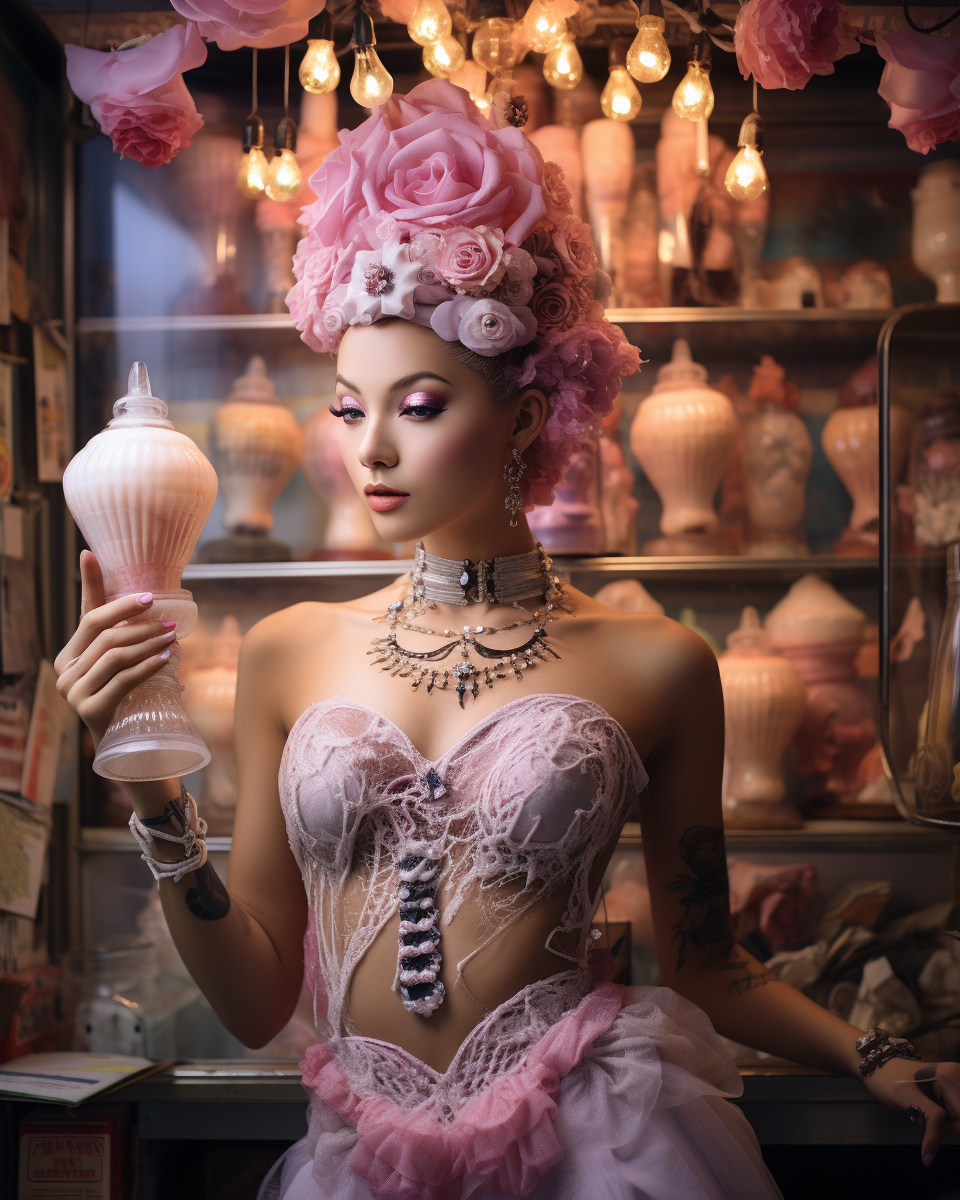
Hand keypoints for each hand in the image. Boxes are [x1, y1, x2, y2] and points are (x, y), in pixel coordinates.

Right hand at [54, 551, 177, 744]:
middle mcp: (64, 674)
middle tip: (170, 623)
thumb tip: (125, 581)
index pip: (91, 618)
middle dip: (142, 626)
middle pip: (106, 637)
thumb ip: (117, 627)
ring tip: (171, 638)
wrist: (123, 742)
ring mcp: (74, 693)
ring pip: (115, 657)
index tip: (149, 596)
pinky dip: (146, 667)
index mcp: (67, 657)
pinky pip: (123, 680)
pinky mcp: (90, 710)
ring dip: (148, 644)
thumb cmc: (122, 694)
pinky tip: (165, 659)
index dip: (119, 604)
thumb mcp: (117, 661)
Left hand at [861, 1055, 959, 1164]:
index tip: (922, 1122)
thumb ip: (933, 1120)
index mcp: (952, 1076)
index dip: (949, 1129)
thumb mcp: (908, 1098)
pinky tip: (925, 1110)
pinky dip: (942, 1118)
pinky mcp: (951, 1090)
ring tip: (920, 1112)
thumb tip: (933, 1154)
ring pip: (958, 1118)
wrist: (877, 1066)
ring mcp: (956, 1082)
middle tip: (920, 1116)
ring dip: (943, 1123)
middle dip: (945, 1125)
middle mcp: (958, 1077)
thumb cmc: (887, 1078)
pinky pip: (954, 1113)